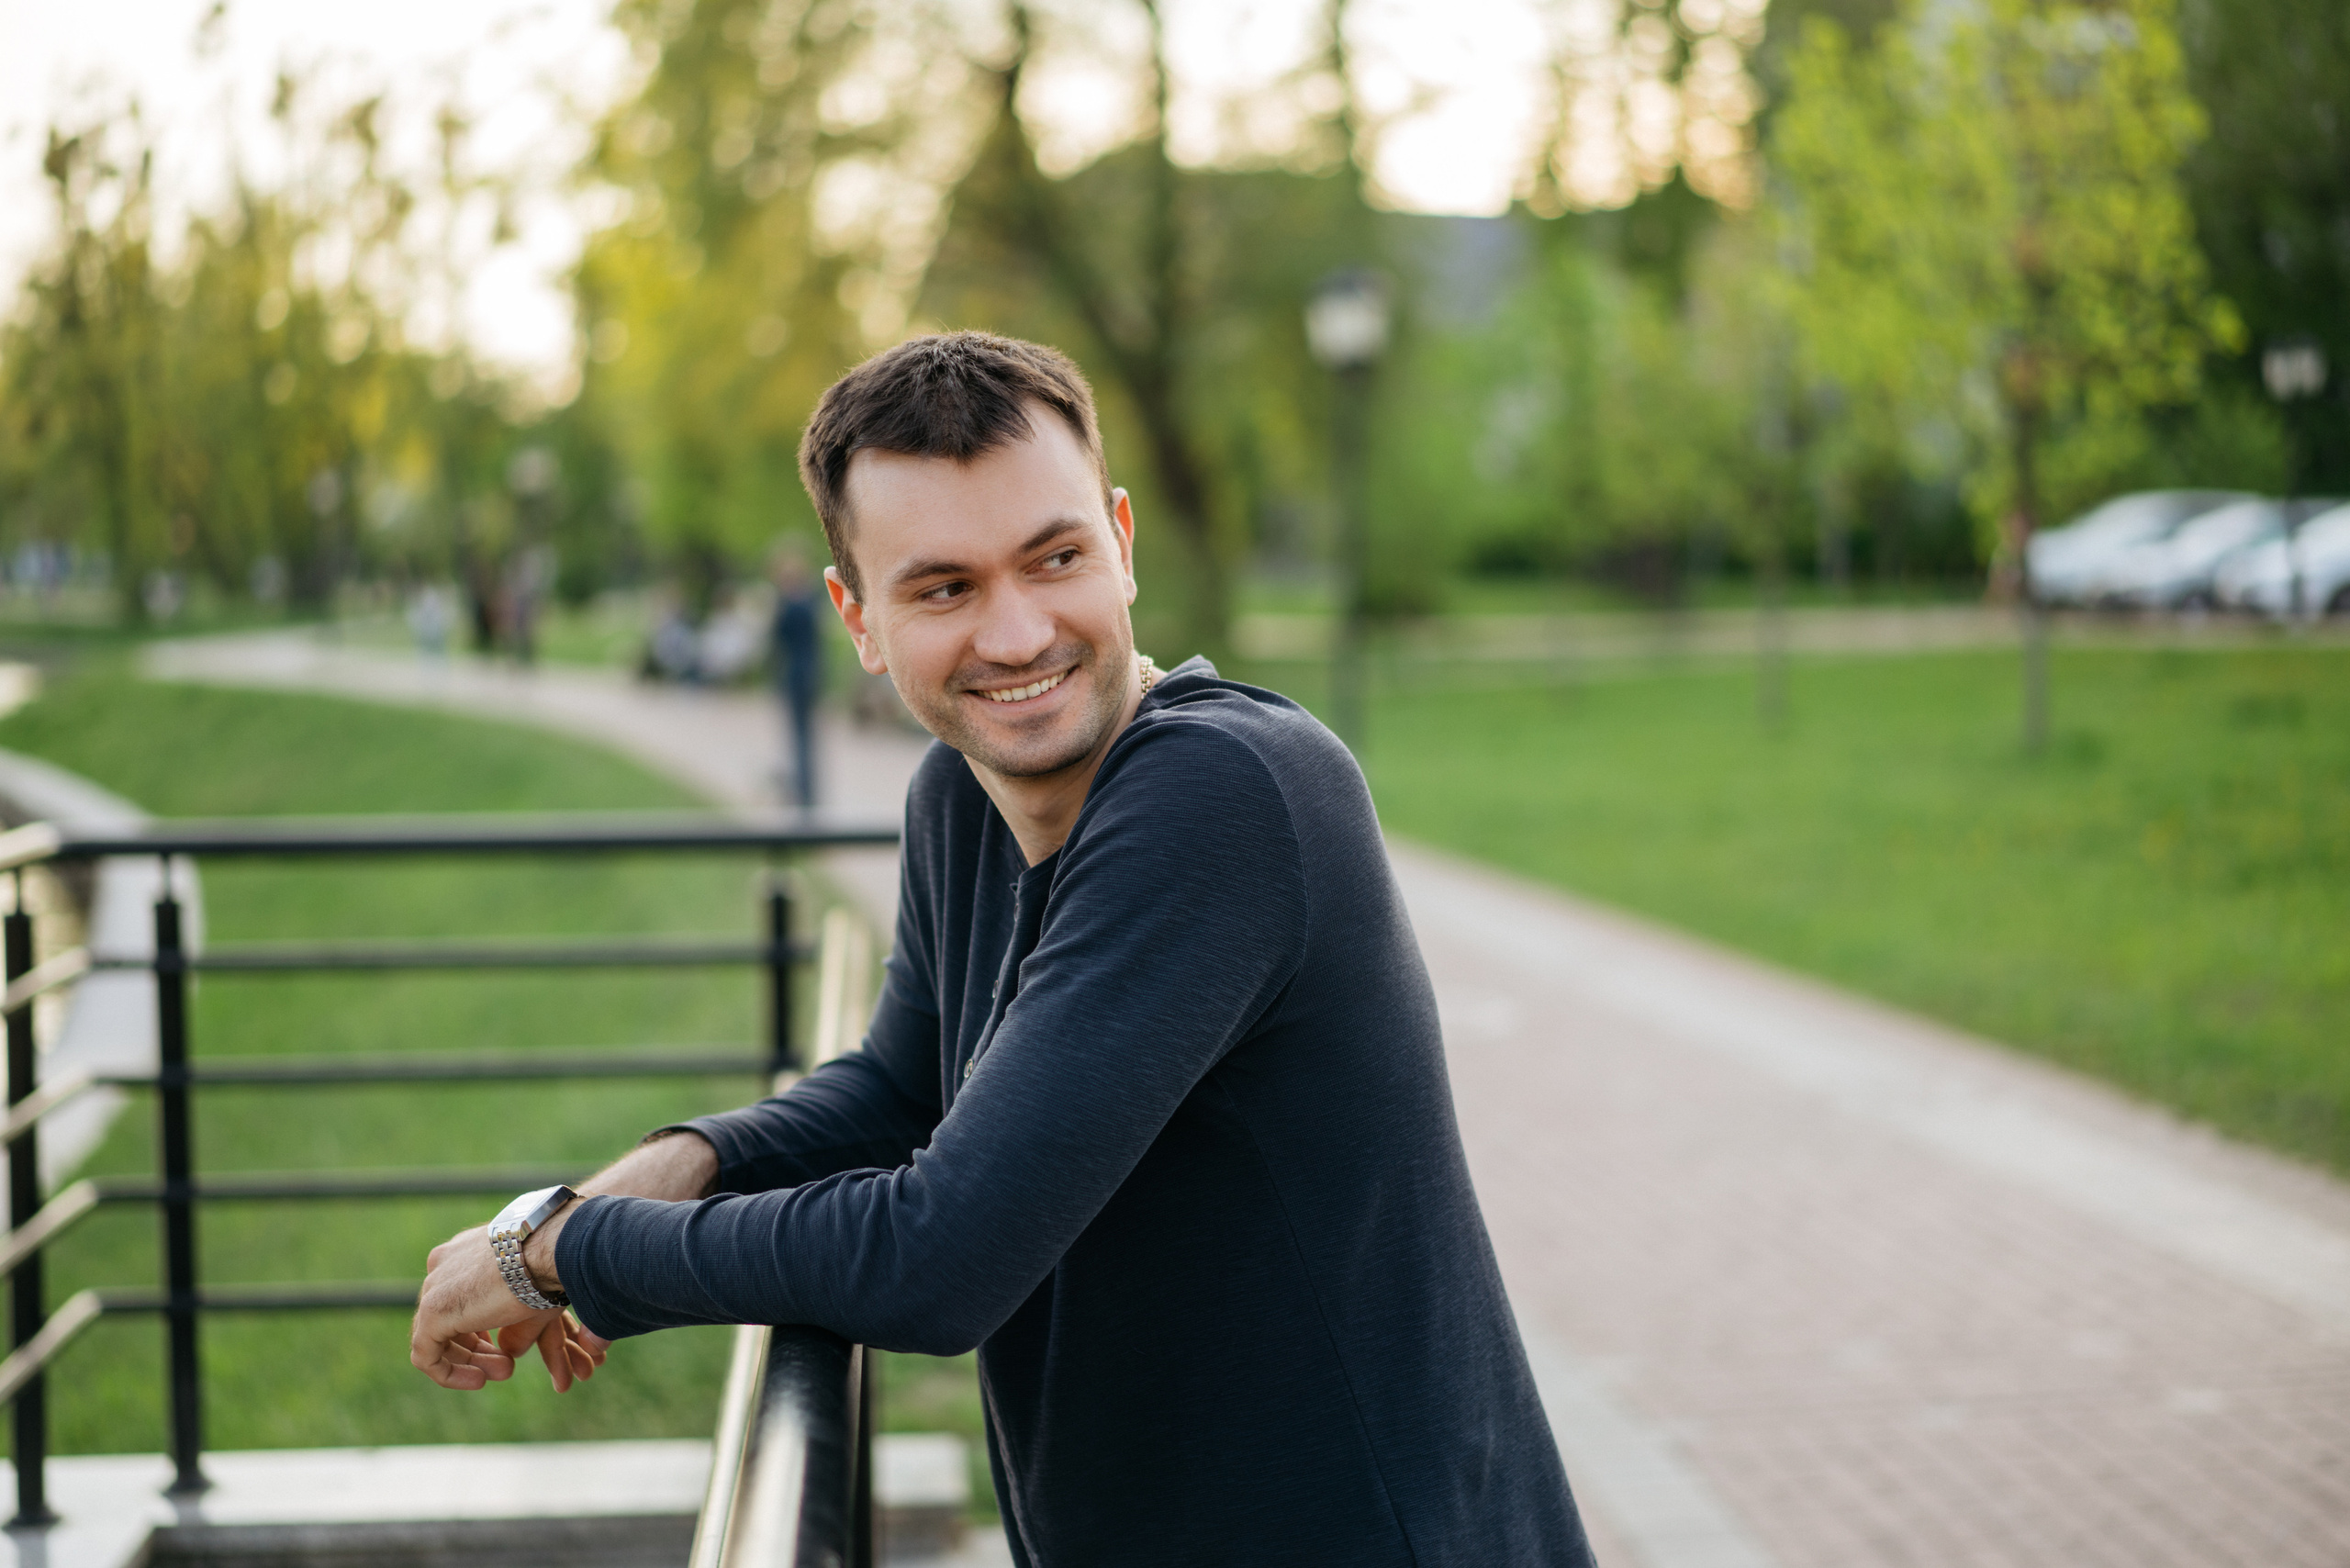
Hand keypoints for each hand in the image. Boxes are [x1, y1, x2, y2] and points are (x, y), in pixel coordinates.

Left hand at [410, 1224, 609, 1392]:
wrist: (549, 1250)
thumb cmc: (551, 1264)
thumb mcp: (531, 1292)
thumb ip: (514, 1320)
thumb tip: (510, 1351)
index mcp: (463, 1252)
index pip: (458, 1299)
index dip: (480, 1332)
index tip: (504, 1351)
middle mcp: (443, 1265)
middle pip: (447, 1320)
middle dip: (477, 1350)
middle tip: (506, 1369)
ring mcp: (434, 1287)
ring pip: (436, 1338)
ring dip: (469, 1362)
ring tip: (503, 1373)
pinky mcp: (433, 1312)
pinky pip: (426, 1355)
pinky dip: (449, 1373)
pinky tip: (478, 1381)